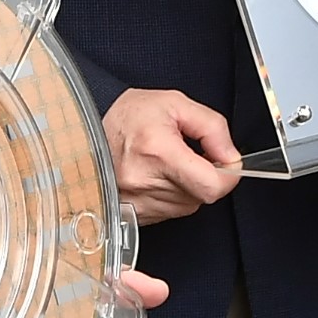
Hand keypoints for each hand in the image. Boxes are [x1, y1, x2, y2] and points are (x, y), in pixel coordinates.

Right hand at [105, 88, 240, 223]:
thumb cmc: (128, 118)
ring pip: (188, 204)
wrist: (87, 132)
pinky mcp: (135, 213)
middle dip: (206, 175)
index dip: (228, 176)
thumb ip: (212, 127)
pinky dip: (172, 194)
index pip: (211, 185)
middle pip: (202, 194)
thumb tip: (231, 156)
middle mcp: (146, 181)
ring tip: (169, 162)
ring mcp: (139, 201)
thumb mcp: (174, 104)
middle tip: (192, 155)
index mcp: (158, 151)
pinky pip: (171, 210)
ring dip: (188, 185)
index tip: (226, 162)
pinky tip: (158, 174)